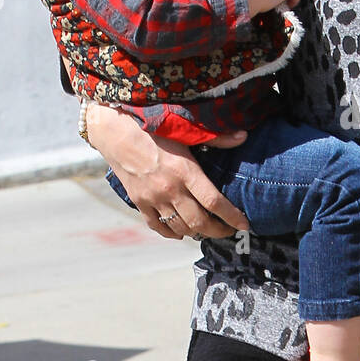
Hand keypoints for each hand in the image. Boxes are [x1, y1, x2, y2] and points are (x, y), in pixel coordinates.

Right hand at [85, 103, 249, 240]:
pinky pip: (158, 227)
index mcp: (184, 170)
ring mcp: (152, 199)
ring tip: (209, 229)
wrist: (114, 131)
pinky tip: (182, 231)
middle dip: (219, 230)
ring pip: (181, 227)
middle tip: (229, 230)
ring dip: (198, 232)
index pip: (214, 201)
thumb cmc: (152, 127)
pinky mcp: (139, 203)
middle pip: (199, 222)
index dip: (232, 216)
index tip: (244, 224)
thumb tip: (243, 137)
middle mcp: (169, 189)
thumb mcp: (184, 130)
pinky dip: (173, 233)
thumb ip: (216, 138)